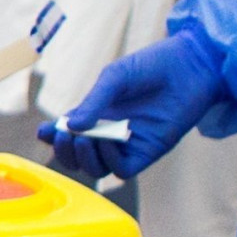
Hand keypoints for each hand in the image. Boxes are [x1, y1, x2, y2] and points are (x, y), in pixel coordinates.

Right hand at [41, 32, 225, 183]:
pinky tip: (109, 142)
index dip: (53, 137)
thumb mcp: (115, 77)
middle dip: (65, 152)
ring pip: (98, 168)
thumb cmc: (153, 65)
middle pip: (79, 157)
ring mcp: (129, 144)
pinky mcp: (150, 151)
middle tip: (65, 137)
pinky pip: (123, 170)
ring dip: (85, 159)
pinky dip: (111, 161)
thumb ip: (94, 102)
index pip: (68, 132)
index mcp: (98, 113)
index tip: (45, 132)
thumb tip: (70, 126)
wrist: (191, 66)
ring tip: (84, 140)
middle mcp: (110, 132)